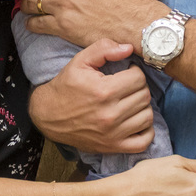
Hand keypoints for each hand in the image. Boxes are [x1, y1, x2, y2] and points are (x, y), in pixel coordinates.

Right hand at [29, 38, 155, 153]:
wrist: (48, 115)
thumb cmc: (66, 86)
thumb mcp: (80, 61)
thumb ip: (104, 49)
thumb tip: (129, 48)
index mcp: (104, 91)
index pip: (139, 78)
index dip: (135, 72)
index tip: (126, 73)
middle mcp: (110, 114)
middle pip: (144, 96)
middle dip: (139, 87)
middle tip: (128, 86)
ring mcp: (113, 134)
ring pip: (147, 117)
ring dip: (142, 107)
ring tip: (131, 101)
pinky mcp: (113, 147)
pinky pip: (143, 142)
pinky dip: (146, 131)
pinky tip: (136, 120)